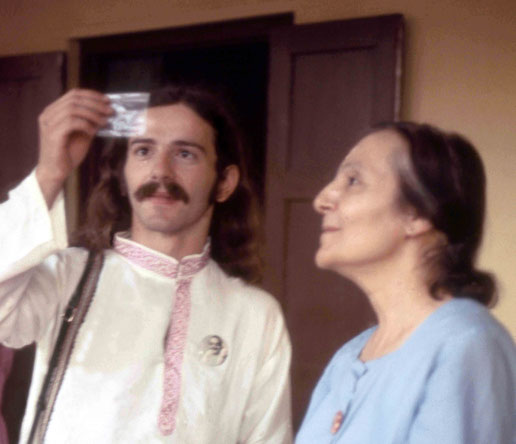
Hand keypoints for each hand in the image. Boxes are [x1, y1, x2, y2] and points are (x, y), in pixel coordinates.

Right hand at [35, 89, 112, 206]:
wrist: (56, 172)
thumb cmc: (69, 153)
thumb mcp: (83, 134)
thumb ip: (91, 122)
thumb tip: (106, 112)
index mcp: (54, 111)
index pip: (73, 94)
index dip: (92, 95)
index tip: (107, 101)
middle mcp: (48, 114)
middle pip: (74, 100)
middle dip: (96, 104)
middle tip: (111, 111)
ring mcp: (48, 124)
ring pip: (73, 109)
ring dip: (93, 114)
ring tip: (105, 122)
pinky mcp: (52, 135)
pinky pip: (71, 123)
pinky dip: (85, 125)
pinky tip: (93, 132)